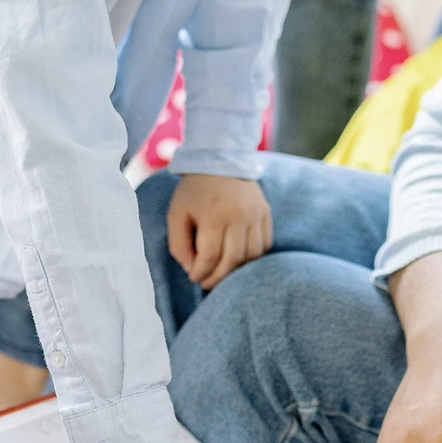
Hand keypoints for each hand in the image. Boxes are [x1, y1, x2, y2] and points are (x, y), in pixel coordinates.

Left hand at [167, 173, 271, 290]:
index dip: (201, 273)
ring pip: (251, 255)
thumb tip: (192, 270)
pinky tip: (237, 257)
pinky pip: (264, 244)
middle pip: (233, 260)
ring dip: (236, 269)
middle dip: (218, 277)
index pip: (210, 256)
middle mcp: (239, 215)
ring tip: (222, 271)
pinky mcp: (265, 212)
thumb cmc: (193, 191)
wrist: (220, 159)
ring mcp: (256, 213)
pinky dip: (252, 256)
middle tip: (207, 283)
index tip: (194, 277)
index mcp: (213, 214)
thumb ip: (179, 245)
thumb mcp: (176, 214)